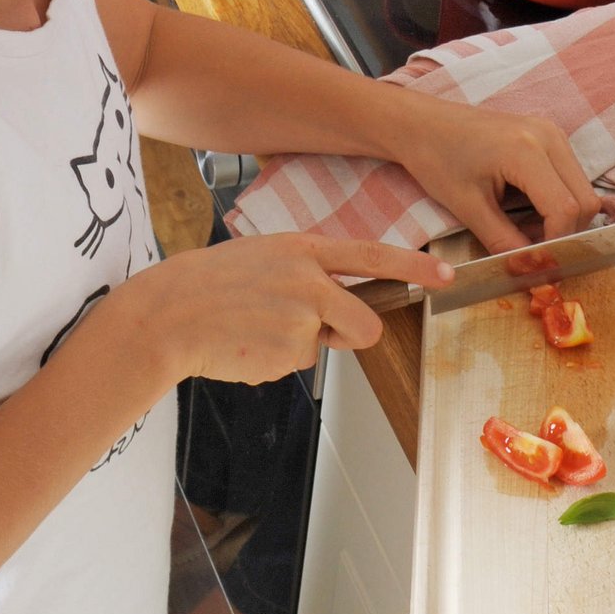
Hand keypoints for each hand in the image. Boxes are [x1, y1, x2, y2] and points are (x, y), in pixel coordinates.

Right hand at [122, 233, 451, 386]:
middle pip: (367, 322)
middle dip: (353, 334)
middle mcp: (308, 282)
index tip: (446, 275)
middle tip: (320, 329)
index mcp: (304, 250)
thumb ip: (306, 271)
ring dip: (306, 344)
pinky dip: (274, 359)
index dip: (414, 267)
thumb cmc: (212, 283)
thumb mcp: (265, 257)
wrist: (168, 313)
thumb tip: (339, 299)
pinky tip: (246, 343)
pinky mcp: (285, 354)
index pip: (373, 256)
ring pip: (326, 345)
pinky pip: (296, 363)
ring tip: (262, 329)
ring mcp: (298, 320)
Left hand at [375, 84, 603, 254]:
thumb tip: (533, 270)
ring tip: (524, 228)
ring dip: (562, 218)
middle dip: (565, 233)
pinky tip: (526, 208)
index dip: (556, 244)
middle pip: (585, 200)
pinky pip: (570, 176)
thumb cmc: (436, 160)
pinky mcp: (548, 135)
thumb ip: (505, 242)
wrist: (421, 124)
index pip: (567, 209)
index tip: (536, 263)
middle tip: (531, 249)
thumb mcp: (468, 208)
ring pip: (582, 189)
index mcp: (526, 150)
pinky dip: (558, 201)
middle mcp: (548, 136)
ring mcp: (551, 132)